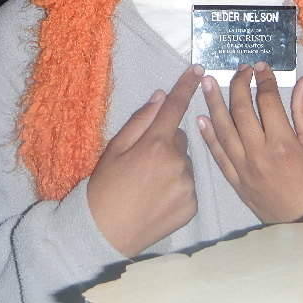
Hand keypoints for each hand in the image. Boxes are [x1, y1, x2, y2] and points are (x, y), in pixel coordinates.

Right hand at [87, 64, 202, 257]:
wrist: (105, 234)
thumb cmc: (104, 189)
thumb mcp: (114, 150)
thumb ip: (140, 121)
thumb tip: (160, 96)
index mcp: (155, 145)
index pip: (175, 107)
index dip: (186, 86)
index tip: (198, 69)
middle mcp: (177, 162)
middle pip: (178, 139)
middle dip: (165, 144)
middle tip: (143, 162)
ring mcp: (187, 186)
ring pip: (184, 163)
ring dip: (172, 167)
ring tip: (149, 185)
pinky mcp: (192, 205)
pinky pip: (188, 186)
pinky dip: (177, 188)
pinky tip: (158, 199)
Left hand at [198, 62, 302, 223]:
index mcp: (283, 144)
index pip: (268, 101)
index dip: (264, 80)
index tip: (262, 67)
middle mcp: (258, 154)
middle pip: (241, 110)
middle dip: (238, 85)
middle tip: (239, 69)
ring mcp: (244, 169)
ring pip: (223, 130)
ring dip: (213, 104)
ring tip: (207, 83)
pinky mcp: (236, 183)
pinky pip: (218, 156)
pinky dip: (208, 136)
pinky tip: (200, 119)